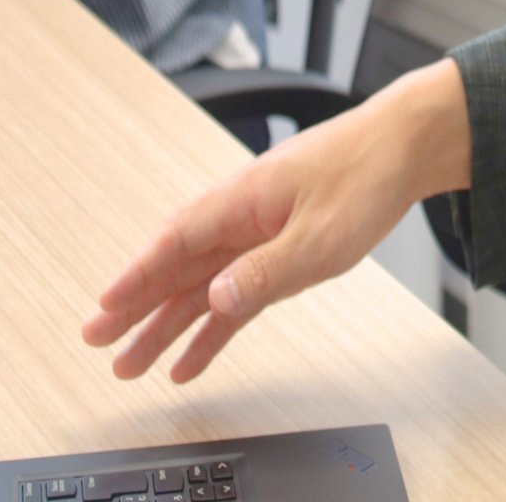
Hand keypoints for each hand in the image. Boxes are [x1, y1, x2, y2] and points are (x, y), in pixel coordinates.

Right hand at [85, 59, 470, 380]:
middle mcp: (244, 212)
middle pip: (179, 264)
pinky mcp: (283, 242)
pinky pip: (238, 287)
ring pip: (204, 281)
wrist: (408, 143)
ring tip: (132, 362)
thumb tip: (213, 301)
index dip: (138, 277)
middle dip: (137, 305)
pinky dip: (216, 320)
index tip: (104, 309)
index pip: (176, 242)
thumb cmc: (367, 174)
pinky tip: (194, 354)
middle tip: (97, 342)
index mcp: (243, 199)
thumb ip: (266, 271)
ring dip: (168, 321)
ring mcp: (262, 227)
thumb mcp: (321, 236)